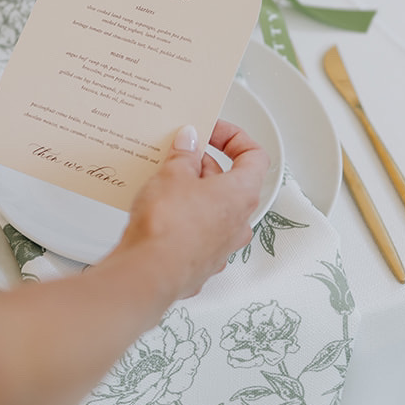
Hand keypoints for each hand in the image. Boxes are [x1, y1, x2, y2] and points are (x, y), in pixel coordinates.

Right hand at [113, 121, 269, 300]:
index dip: (233, 138)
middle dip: (203, 165)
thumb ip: (184, 154)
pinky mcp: (201, 262)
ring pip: (211, 209)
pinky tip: (158, 211)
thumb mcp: (172, 174)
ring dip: (191, 193)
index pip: (254, 156)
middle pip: (229, 183)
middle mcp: (239, 222)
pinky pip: (195, 232)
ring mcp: (221, 246)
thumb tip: (189, 141)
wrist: (149, 272)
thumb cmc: (169, 227)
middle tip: (177, 155)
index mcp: (242, 194)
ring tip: (162, 182)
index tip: (211, 131)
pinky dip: (181, 218)